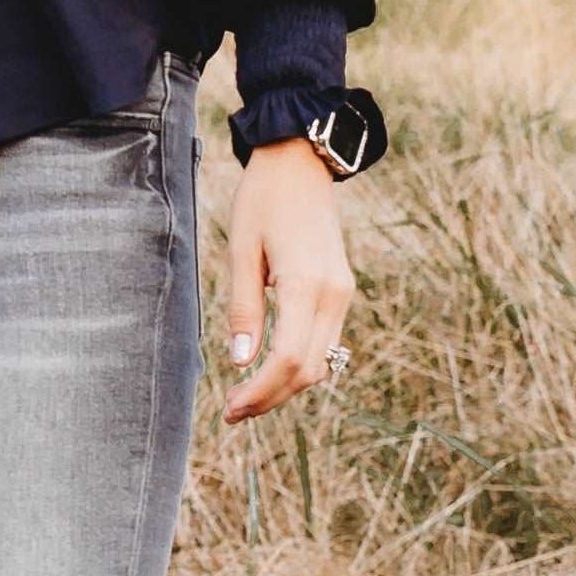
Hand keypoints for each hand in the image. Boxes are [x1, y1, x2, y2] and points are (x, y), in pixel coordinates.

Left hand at [224, 139, 353, 425]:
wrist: (301, 163)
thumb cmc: (263, 200)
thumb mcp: (241, 250)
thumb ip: (243, 308)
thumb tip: (241, 362)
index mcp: (306, 283)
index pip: (289, 359)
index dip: (261, 391)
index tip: (232, 408)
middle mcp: (334, 294)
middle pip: (309, 370)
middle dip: (272, 398)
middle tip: (233, 412)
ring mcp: (343, 294)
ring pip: (321, 361)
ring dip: (286, 386)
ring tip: (247, 396)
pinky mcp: (341, 291)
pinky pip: (326, 342)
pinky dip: (300, 364)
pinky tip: (269, 368)